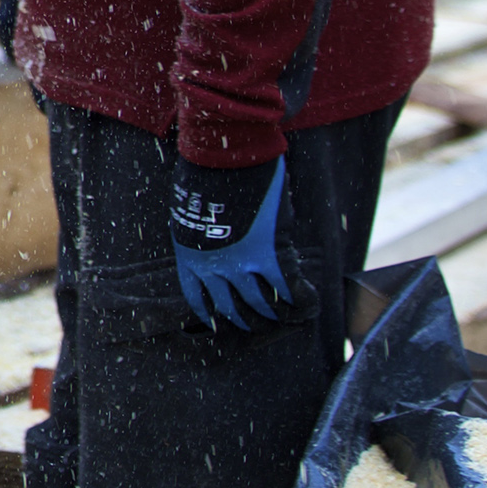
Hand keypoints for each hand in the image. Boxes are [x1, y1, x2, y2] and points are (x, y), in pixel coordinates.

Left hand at [170, 153, 291, 327]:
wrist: (221, 160)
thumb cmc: (201, 175)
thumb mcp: (188, 209)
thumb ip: (201, 231)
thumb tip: (212, 238)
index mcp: (188, 254)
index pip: (195, 294)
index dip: (207, 310)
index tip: (213, 320)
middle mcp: (212, 266)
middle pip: (228, 306)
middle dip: (241, 319)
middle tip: (251, 327)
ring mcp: (241, 263)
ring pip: (257, 302)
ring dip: (269, 314)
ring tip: (277, 320)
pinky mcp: (267, 255)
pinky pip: (283, 286)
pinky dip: (293, 297)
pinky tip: (298, 302)